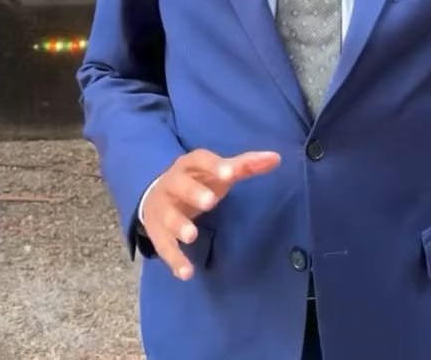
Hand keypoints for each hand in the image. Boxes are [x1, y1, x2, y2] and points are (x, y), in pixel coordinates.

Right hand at [143, 149, 280, 278]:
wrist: (154, 196)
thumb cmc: (197, 181)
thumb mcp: (218, 171)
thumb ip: (245, 166)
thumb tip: (276, 158)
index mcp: (190, 165)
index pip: (200, 160)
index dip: (214, 166)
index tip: (230, 174)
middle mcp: (172, 184)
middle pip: (181, 186)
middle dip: (194, 194)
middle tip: (210, 203)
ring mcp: (163, 210)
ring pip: (169, 217)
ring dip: (179, 226)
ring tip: (192, 236)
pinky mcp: (158, 234)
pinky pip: (164, 248)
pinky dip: (174, 261)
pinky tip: (186, 273)